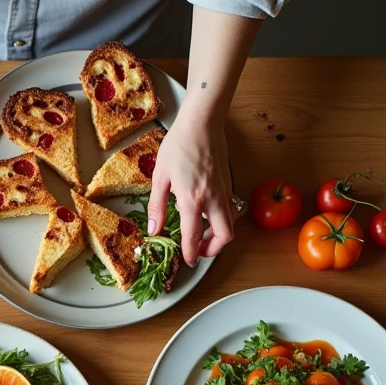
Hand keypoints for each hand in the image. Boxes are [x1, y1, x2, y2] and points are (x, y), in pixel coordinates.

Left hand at [148, 103, 235, 266]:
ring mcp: (224, 191)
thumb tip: (154, 230)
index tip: (188, 261)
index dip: (191, 253)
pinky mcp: (229, 183)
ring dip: (219, 235)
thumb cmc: (179, 145)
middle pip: (224, 236)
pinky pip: (230, 209)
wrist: (202, 122)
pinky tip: (207, 215)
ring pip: (231, 223)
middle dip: (213, 249)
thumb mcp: (160, 177)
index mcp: (192, 199)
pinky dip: (222, 219)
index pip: (194, 236)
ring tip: (202, 235)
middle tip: (199, 251)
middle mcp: (213, 198)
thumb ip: (157, 206)